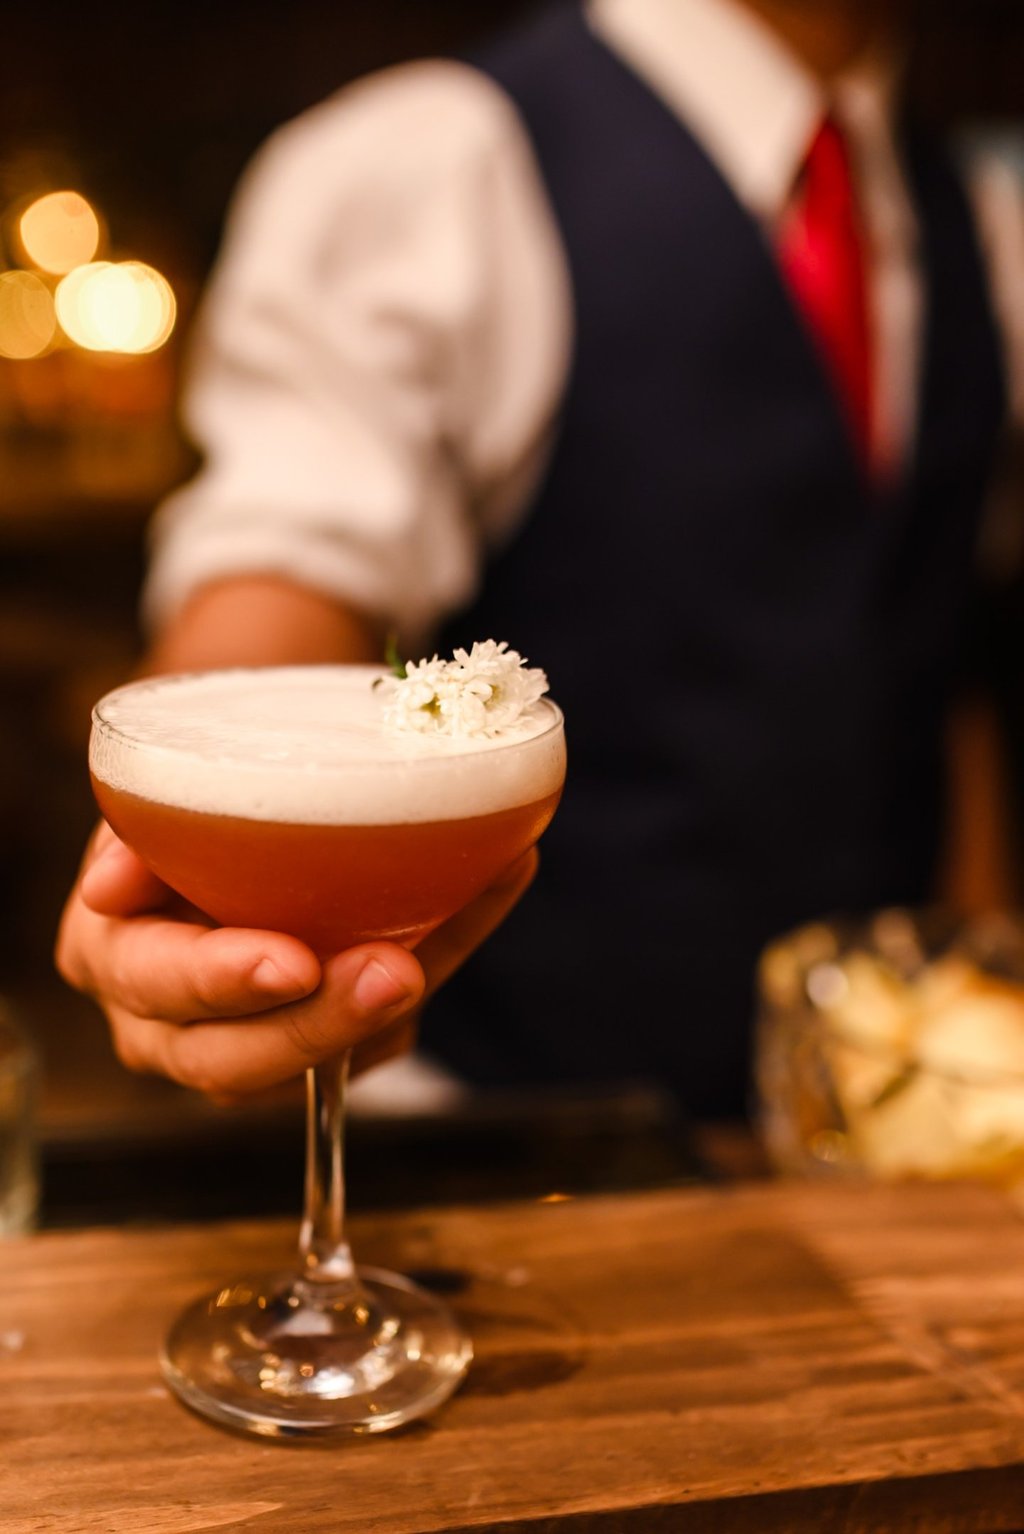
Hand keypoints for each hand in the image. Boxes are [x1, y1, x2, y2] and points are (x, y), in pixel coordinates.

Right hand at [56, 823, 535, 1101]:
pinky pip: (382, 1027)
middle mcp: (166, 1021)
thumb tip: (112, 883)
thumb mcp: (147, 795)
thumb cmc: (181, 798)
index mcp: (112, 955)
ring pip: (315, 1064)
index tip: (293, 961)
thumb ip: (136, 834)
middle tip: (396, 972)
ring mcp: (246, 1043)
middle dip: (320, 1022)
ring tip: (441, 948)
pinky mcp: (320, 1044)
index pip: (160, 984)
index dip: (222, 981)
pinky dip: (444, 951)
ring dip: (388, 1008)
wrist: (230, 796)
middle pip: (235, 1057)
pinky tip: (492, 883)